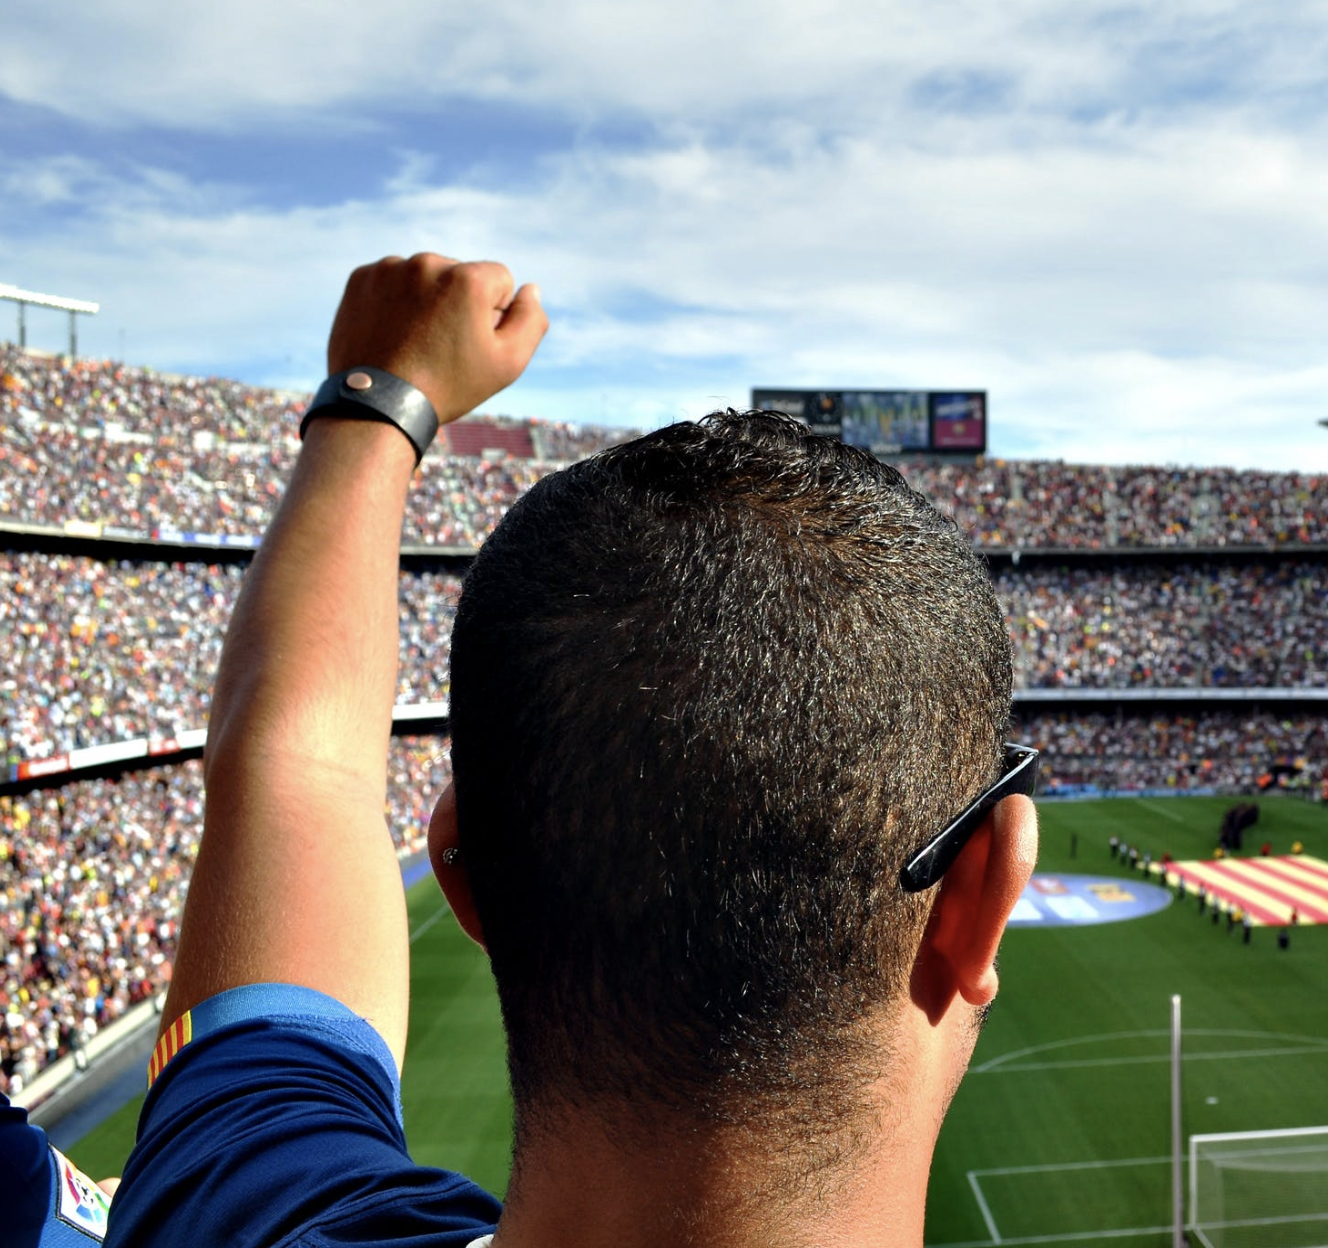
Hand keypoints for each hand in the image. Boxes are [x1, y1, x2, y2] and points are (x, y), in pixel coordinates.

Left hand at [326, 253, 546, 424]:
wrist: (379, 406)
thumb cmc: (449, 386)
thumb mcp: (507, 363)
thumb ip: (530, 320)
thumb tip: (530, 289)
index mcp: (468, 278)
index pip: (500, 279)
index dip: (493, 314)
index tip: (471, 342)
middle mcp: (428, 263)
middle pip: (460, 274)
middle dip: (457, 303)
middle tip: (441, 347)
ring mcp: (390, 268)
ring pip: (425, 277)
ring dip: (426, 301)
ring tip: (415, 342)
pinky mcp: (361, 278)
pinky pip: (391, 281)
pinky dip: (394, 302)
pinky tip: (393, 333)